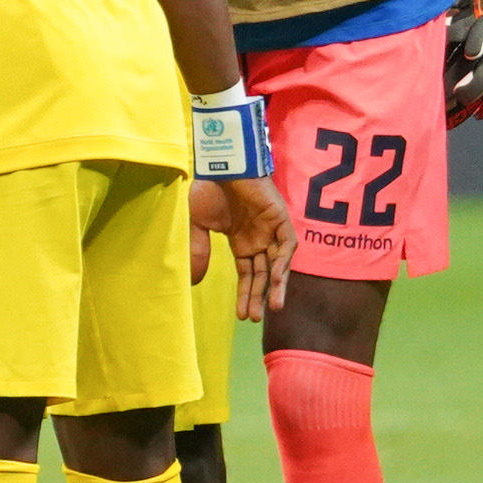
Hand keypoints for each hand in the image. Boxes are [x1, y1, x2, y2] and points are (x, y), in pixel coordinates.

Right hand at [192, 170, 288, 321]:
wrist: (221, 163)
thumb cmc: (208, 189)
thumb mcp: (197, 225)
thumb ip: (198, 250)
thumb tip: (194, 280)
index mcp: (242, 241)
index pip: (247, 275)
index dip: (245, 295)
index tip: (241, 316)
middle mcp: (258, 238)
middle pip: (262, 275)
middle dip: (258, 297)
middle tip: (255, 319)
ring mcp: (271, 229)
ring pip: (278, 264)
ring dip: (276, 286)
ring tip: (272, 308)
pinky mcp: (281, 219)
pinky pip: (287, 245)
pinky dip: (283, 262)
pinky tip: (276, 280)